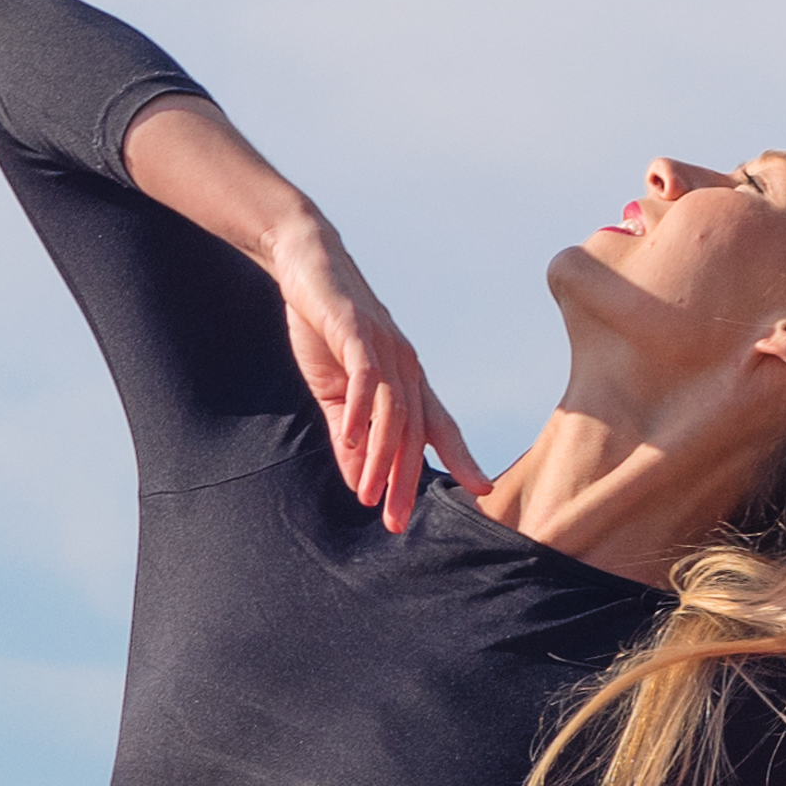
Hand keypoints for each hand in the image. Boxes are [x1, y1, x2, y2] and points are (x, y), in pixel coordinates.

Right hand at [271, 219, 482, 533]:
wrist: (305, 264)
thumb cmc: (324, 328)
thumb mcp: (335, 392)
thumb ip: (349, 434)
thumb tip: (360, 481)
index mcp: (406, 378)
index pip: (438, 425)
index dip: (461, 457)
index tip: (481, 492)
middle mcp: (405, 364)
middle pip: (415, 430)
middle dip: (407, 479)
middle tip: (397, 521)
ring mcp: (384, 346)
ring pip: (393, 410)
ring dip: (382, 456)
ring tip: (369, 494)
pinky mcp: (355, 330)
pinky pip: (365, 377)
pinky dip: (361, 412)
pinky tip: (352, 442)